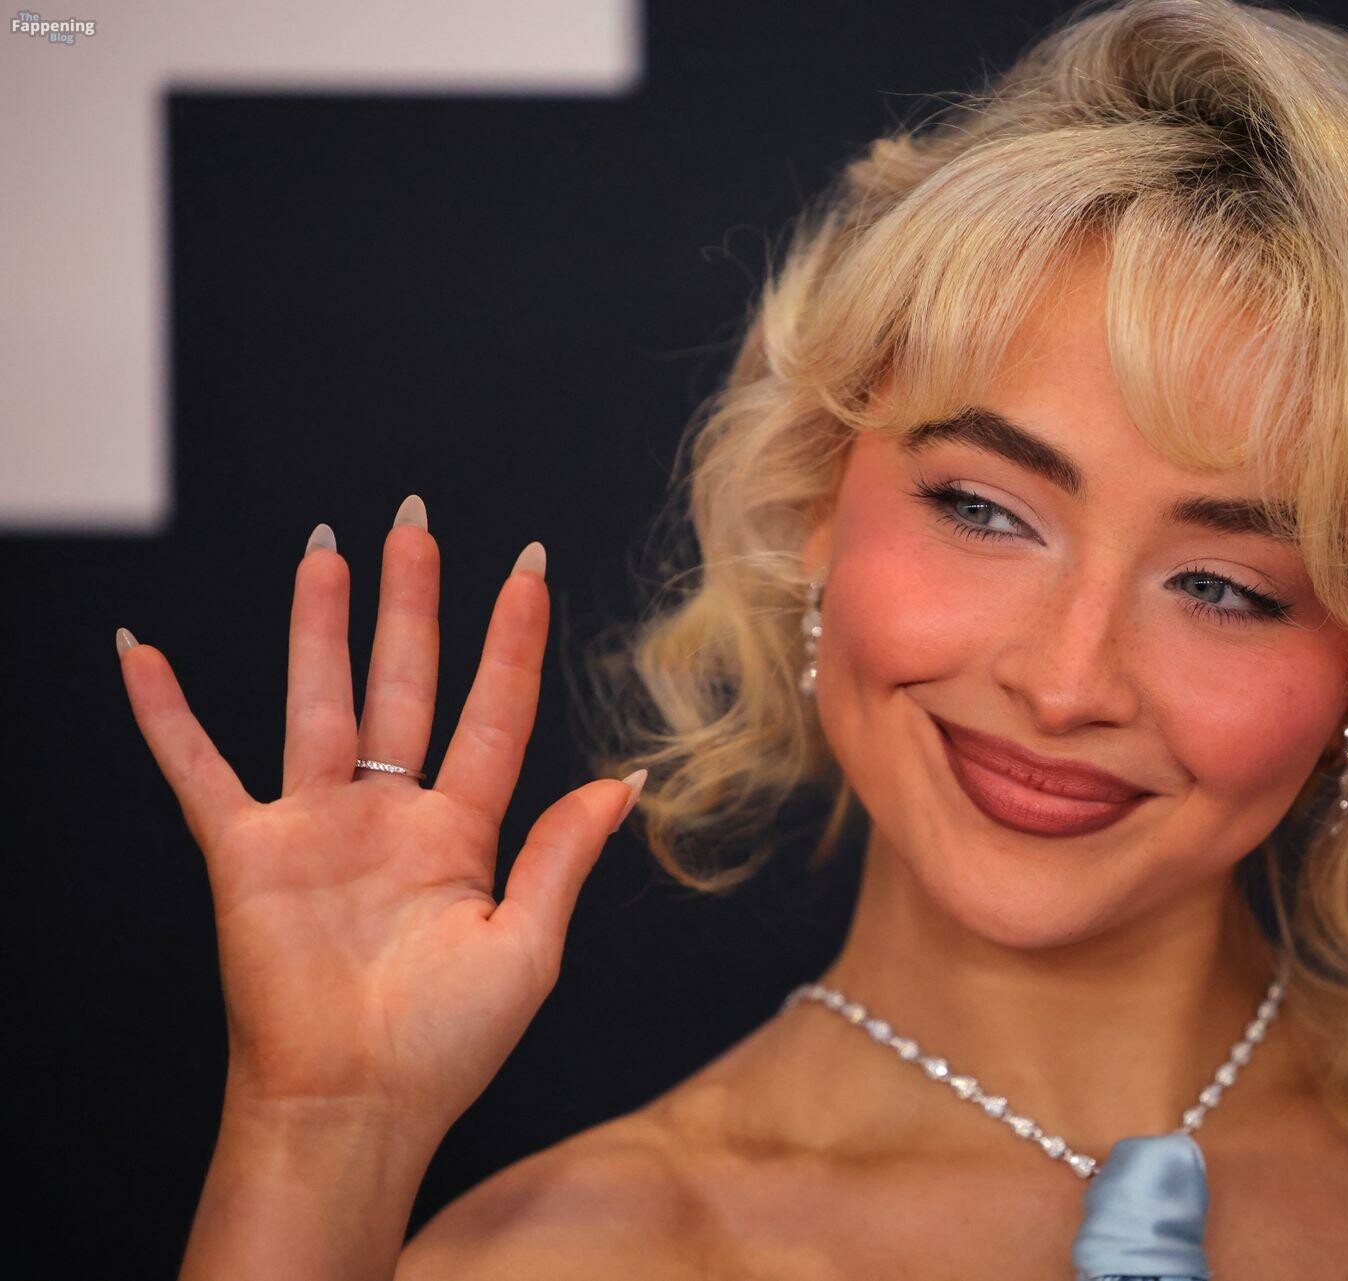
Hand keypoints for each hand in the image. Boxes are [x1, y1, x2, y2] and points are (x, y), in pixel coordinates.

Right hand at [118, 496, 644, 1141]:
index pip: (494, 711)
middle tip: (413, 521)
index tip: (528, 567)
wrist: (356, 1106)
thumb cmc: (446, 1044)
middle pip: (404, 681)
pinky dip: (167, 714)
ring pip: (317, 699)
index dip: (512, 639)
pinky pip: (198, 768)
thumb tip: (626, 780)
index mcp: (462, 831)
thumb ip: (564, 853)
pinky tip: (143, 652)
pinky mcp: (246, 851)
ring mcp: (316, 826)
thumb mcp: (529, 945)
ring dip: (318, 624)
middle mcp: (389, 814)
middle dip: (410, 601)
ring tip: (325, 550)